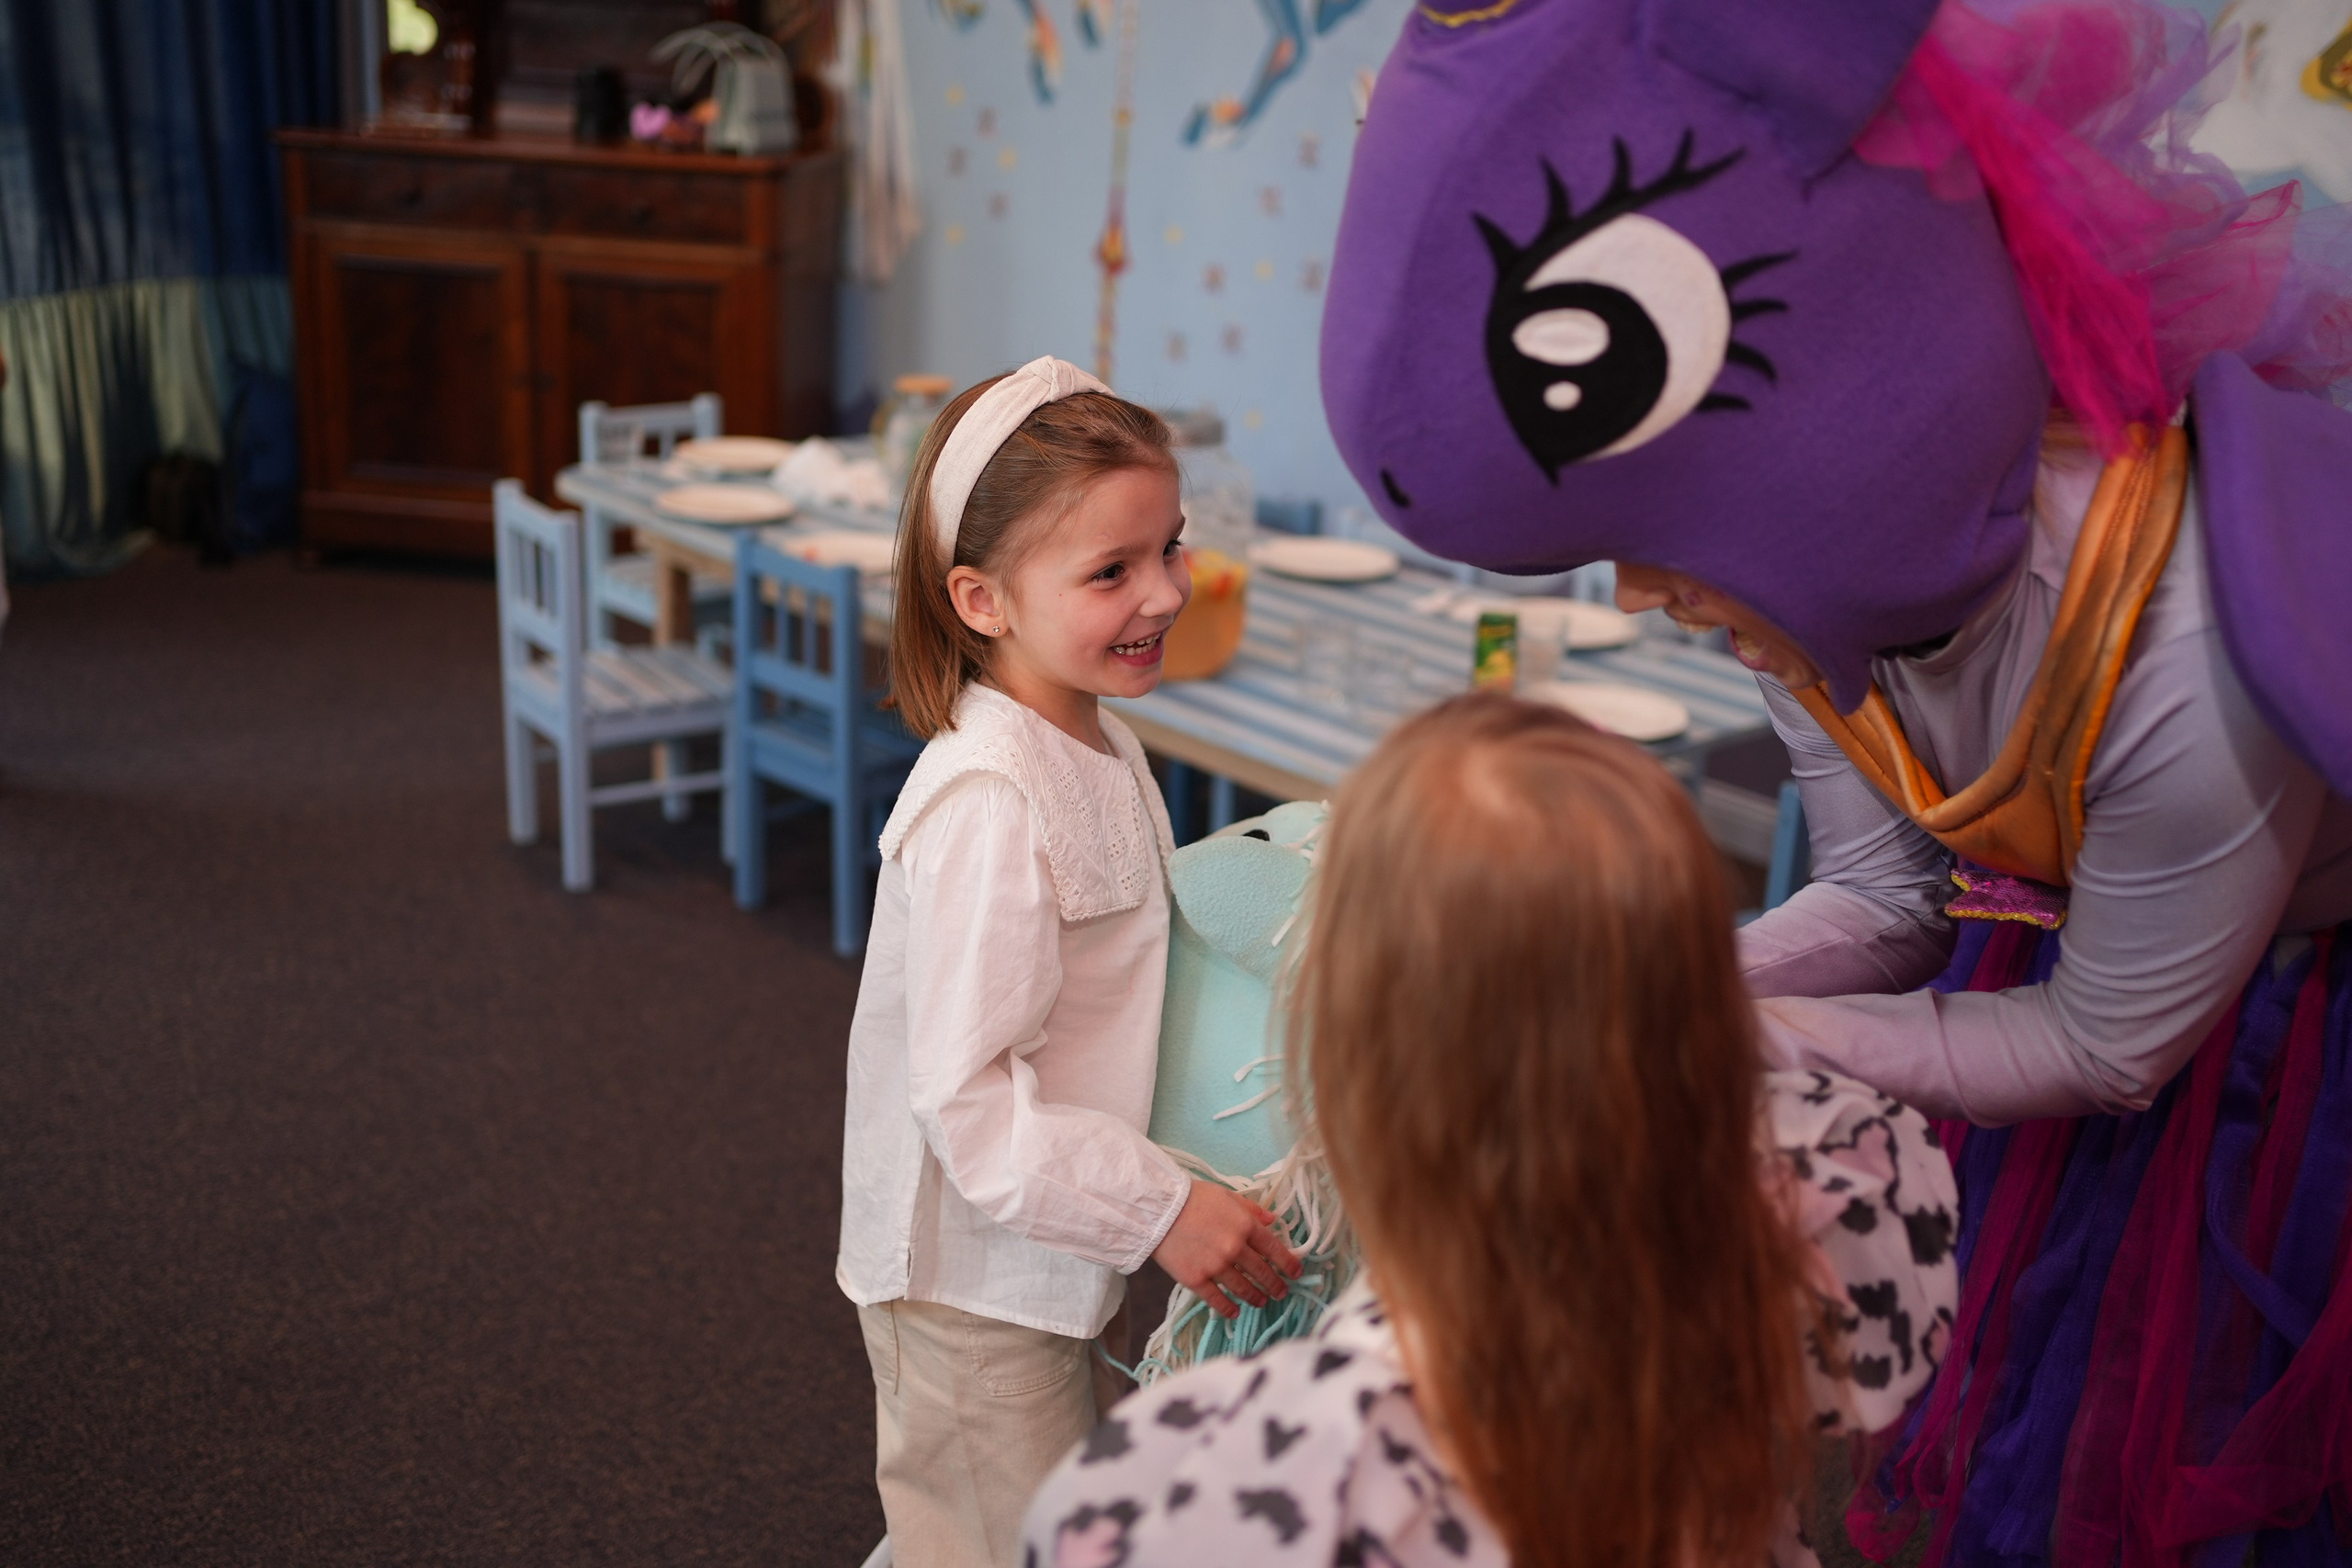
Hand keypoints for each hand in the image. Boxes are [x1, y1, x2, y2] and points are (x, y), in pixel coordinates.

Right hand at [1151, 1180, 1302, 1319]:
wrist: (1158, 1208)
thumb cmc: (1192, 1197)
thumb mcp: (1226, 1195)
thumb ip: (1251, 1209)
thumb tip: (1273, 1220)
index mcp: (1245, 1226)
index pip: (1274, 1249)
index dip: (1288, 1263)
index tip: (1296, 1273)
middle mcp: (1235, 1248)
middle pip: (1262, 1272)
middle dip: (1275, 1285)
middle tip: (1281, 1293)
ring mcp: (1216, 1266)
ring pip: (1242, 1288)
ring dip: (1255, 1297)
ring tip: (1261, 1302)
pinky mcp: (1196, 1279)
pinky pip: (1216, 1299)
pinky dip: (1228, 1308)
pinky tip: (1235, 1313)